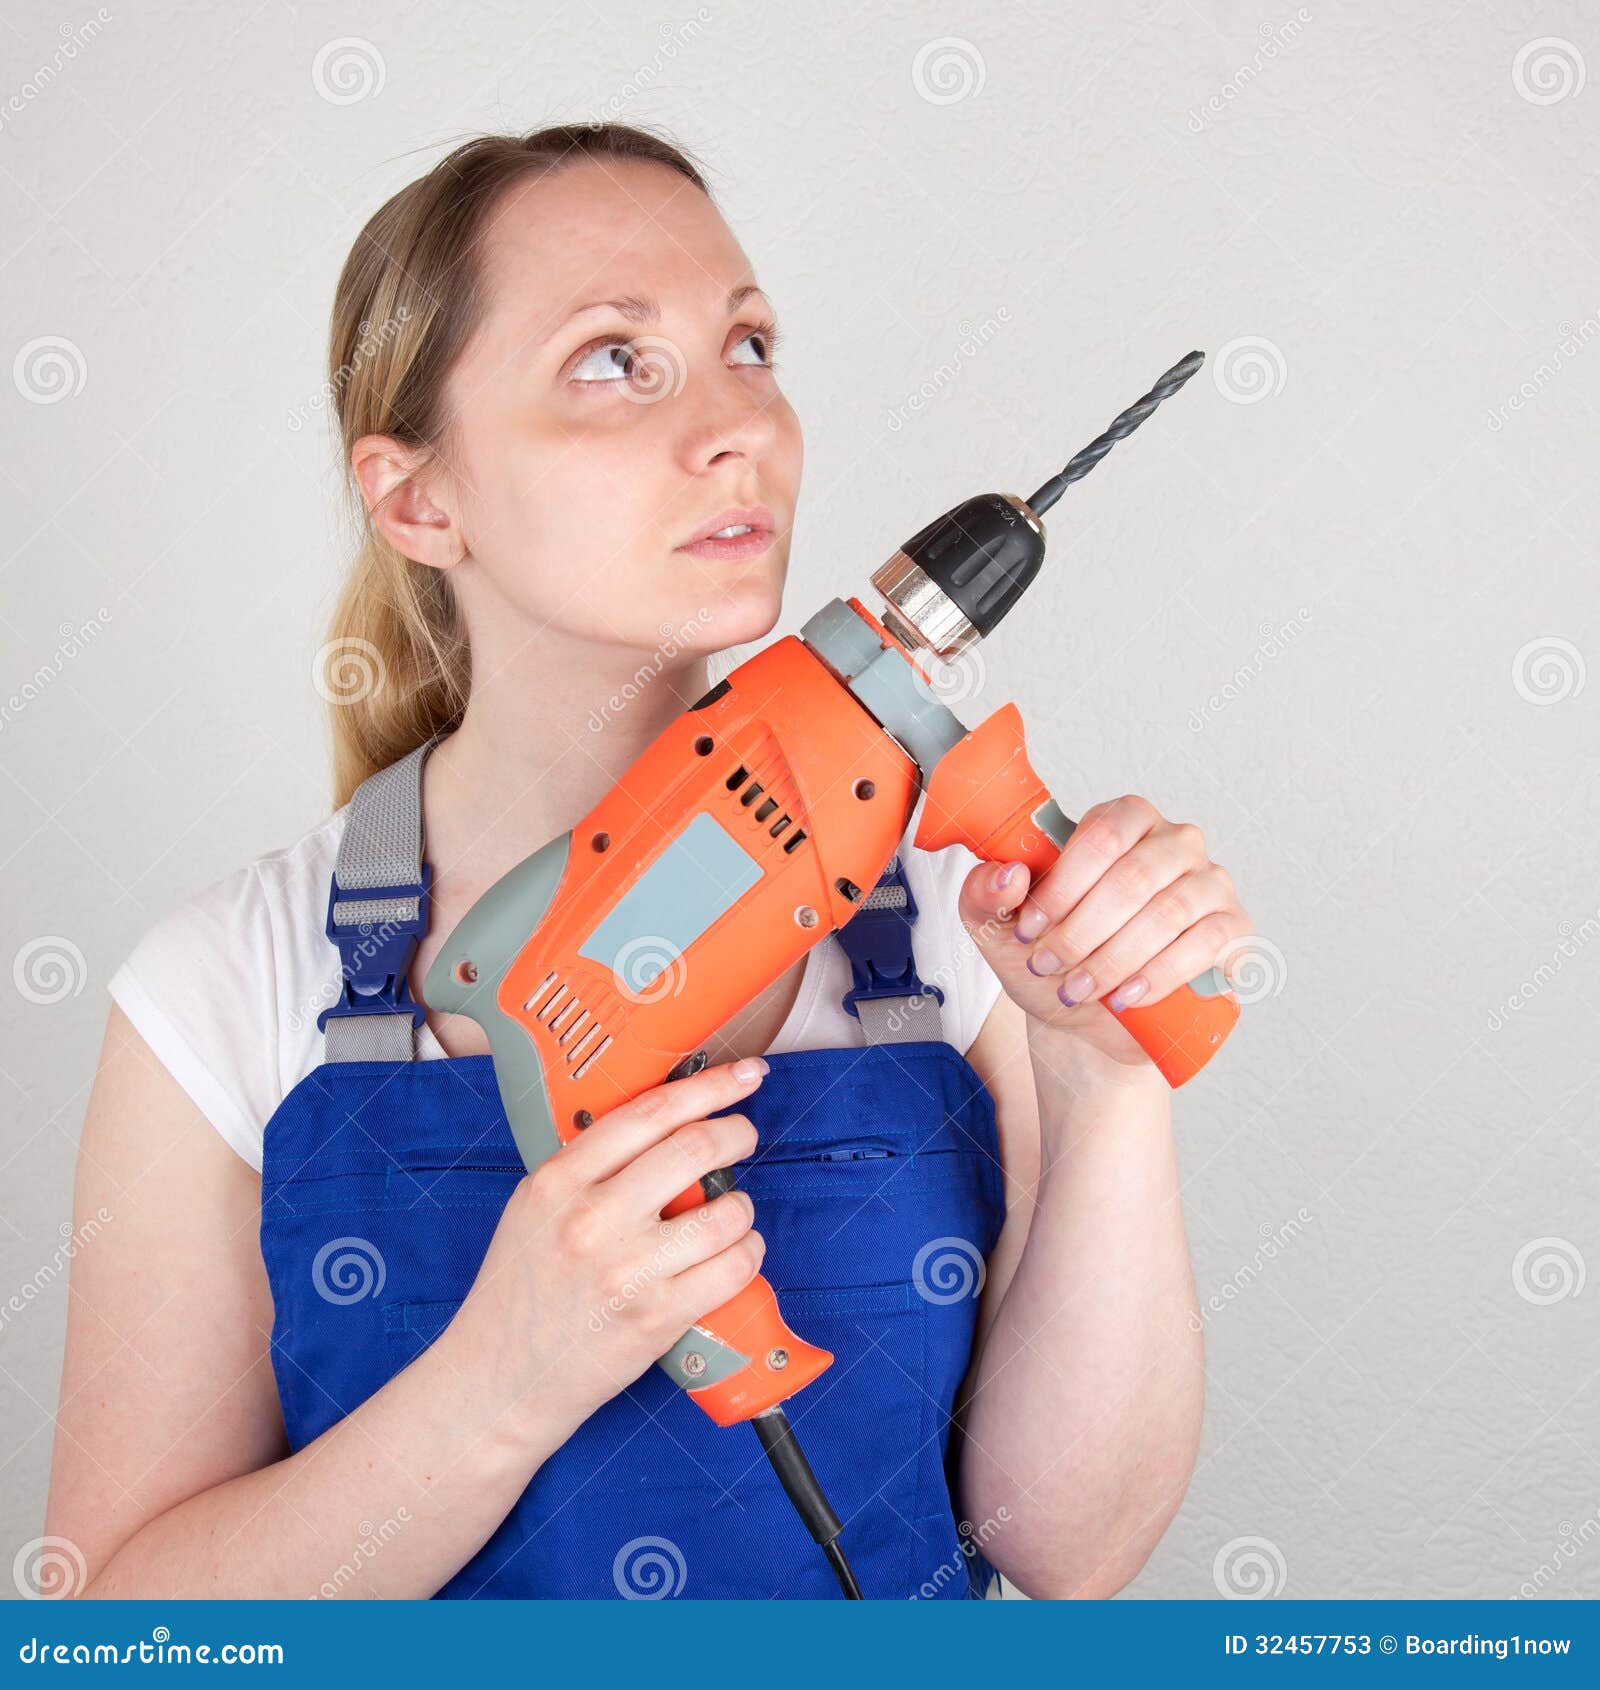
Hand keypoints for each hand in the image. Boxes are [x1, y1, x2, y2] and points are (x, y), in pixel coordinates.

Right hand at [439, 1058, 768, 1457]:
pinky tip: (737, 1253)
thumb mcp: (533, 1208)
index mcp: (560, 1181)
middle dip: (736, 1135)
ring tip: (732, 1211)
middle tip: (743, 1136)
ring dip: (742, 1206)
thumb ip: (588, 1165)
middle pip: (695, 1149)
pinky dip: (747, 1254)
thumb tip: (660, 1123)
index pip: (649, 1112)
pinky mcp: (656, 1318)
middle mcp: (593, 1219)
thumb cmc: (519, 1292)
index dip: (708, 1086)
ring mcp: (627, 1270)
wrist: (497, 1380)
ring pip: (725, 1212)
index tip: (741, 1076)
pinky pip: (732, 1269)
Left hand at [959, 796, 1250, 1071]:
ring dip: (1116, 957)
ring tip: (1079, 989)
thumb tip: (1008, 874)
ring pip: (1170, 911)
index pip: (1102, 834)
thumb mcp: (1000, 929)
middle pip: (1134, 876)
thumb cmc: (1053, 960)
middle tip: (1049, 966)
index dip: (1062, 886)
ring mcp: (1211, 883)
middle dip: (1082, 930)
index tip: (1029, 928)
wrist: (1093, 1021)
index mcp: (1123, 822)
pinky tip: (1127, 996)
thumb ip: (984, 894)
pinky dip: (1161, 974)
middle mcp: (1174, 842)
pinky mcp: (1233, 929)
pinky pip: (1207, 943)